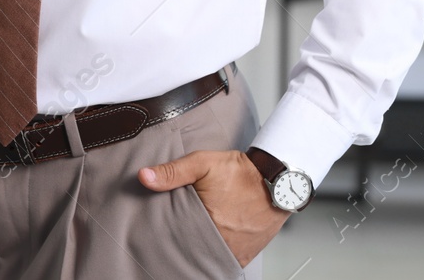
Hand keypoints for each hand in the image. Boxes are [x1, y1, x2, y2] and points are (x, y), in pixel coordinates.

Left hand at [138, 149, 287, 268]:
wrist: (278, 180)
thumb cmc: (242, 172)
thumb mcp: (203, 163)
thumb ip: (173, 171)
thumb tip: (144, 177)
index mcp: (208, 221)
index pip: (176, 238)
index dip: (167, 234)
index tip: (160, 231)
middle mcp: (222, 241)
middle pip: (191, 250)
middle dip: (183, 242)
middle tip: (178, 232)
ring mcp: (235, 251)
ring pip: (208, 257)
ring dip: (199, 249)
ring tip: (192, 237)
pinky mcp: (246, 255)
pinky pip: (224, 260)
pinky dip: (216, 253)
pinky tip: (209, 242)